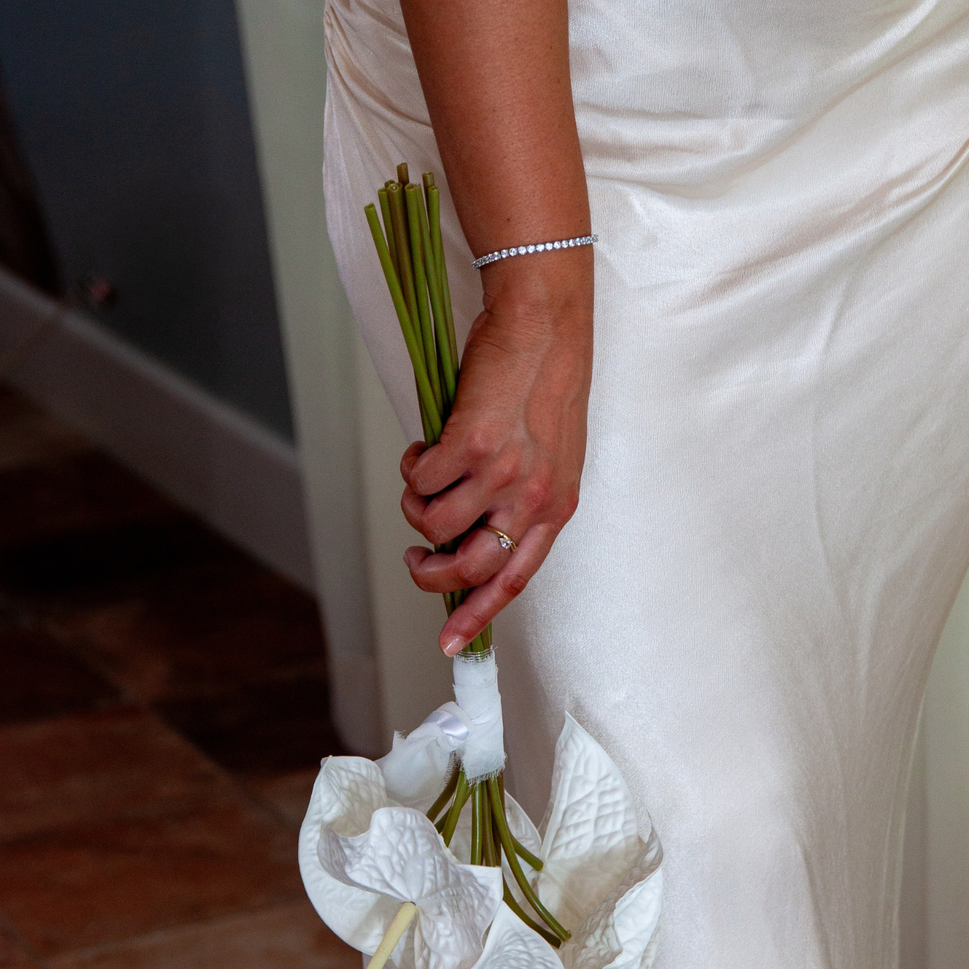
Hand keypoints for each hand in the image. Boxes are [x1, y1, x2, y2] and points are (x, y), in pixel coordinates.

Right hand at [400, 255, 591, 654]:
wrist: (543, 323)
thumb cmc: (541, 381)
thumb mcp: (545, 454)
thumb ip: (514, 498)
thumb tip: (462, 533)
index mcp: (556, 508)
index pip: (515, 580)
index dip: (478, 615)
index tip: (450, 645)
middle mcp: (533, 498)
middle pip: (468, 569)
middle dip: (429, 572)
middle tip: (414, 556)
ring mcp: (504, 473)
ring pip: (433, 525)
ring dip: (415, 505)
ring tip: (424, 473)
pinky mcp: (472, 444)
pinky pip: (420, 481)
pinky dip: (412, 466)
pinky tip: (427, 442)